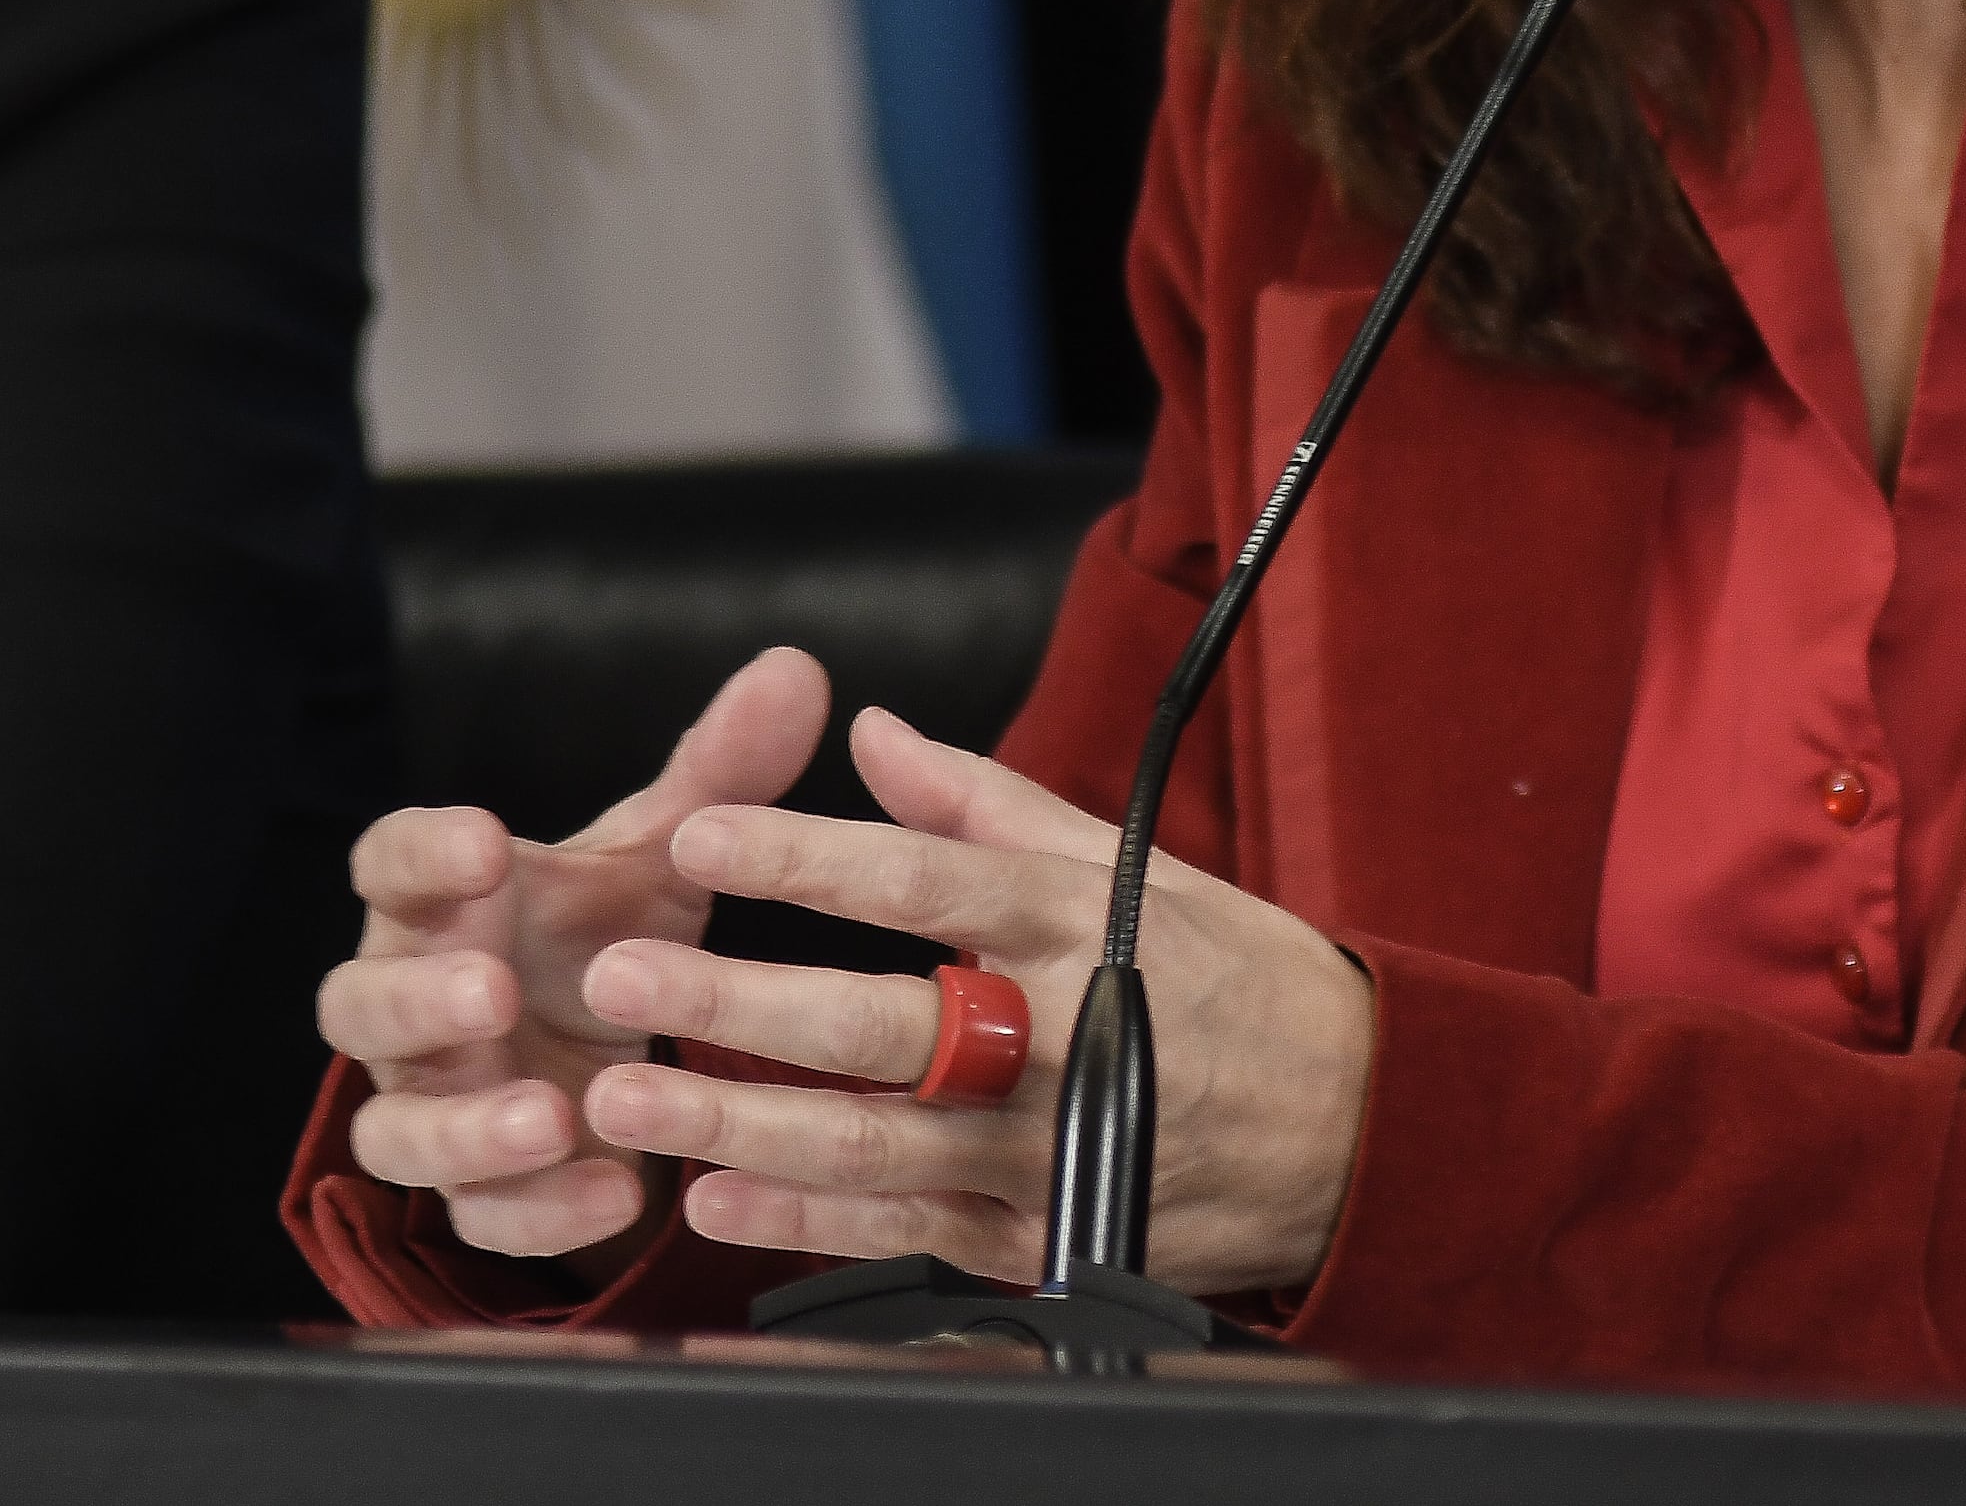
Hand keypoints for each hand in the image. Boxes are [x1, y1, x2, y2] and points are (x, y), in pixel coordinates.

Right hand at [316, 646, 830, 1258]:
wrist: (610, 1053)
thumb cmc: (608, 933)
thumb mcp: (662, 856)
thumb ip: (718, 773)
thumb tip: (795, 671)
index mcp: (444, 906)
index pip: (390, 863)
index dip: (424, 854)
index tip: (485, 840)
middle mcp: (416, 1006)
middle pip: (359, 1004)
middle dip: (417, 1000)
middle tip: (493, 989)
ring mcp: (435, 1105)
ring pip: (396, 1131)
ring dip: (464, 1129)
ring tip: (545, 1115)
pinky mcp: (480, 1190)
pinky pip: (482, 1215)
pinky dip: (542, 1210)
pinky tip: (618, 1192)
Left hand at [570, 706, 1378, 1301]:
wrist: (1349, 1123)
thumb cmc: (1233, 978)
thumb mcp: (1128, 865)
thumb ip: (982, 802)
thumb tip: (873, 731)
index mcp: (1080, 924)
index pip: (921, 882)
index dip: (801, 859)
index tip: (697, 835)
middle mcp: (1060, 1037)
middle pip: (879, 1024)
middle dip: (734, 1001)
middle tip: (615, 974)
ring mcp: (1048, 1149)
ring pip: (873, 1142)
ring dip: (736, 1123)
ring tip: (625, 1097)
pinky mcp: (1040, 1234)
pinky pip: (904, 1228)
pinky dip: (801, 1218)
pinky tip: (711, 1197)